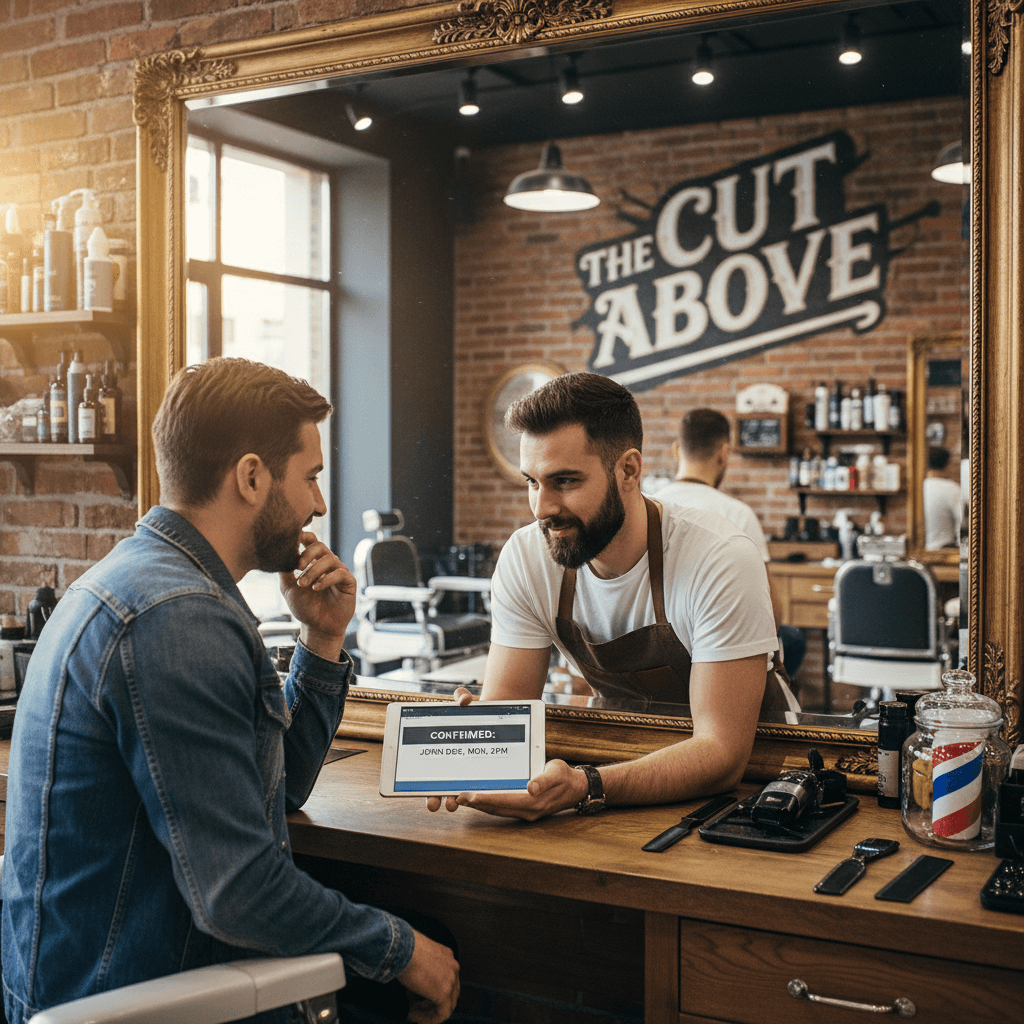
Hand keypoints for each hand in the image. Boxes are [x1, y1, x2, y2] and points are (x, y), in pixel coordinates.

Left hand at [279, 531, 356, 660]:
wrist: (317, 627)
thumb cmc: (304, 607)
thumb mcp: (288, 587)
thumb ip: (284, 570)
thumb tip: (278, 553)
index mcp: (313, 562)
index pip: (311, 541)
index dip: (303, 538)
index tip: (292, 545)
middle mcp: (327, 564)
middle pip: (320, 546)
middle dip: (307, 554)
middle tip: (297, 567)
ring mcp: (339, 572)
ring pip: (330, 559)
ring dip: (314, 570)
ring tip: (303, 584)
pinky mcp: (349, 582)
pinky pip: (340, 573)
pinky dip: (326, 579)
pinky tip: (316, 588)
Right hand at [396, 929, 459, 1023]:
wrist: (402, 948)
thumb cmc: (404, 948)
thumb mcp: (418, 956)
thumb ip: (422, 968)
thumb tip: (415, 984)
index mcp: (447, 956)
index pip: (446, 979)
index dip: (432, 990)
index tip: (419, 997)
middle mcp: (453, 966)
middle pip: (449, 993)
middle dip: (432, 1002)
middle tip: (417, 1007)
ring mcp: (451, 980)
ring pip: (447, 1005)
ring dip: (429, 1012)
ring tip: (413, 1013)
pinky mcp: (444, 993)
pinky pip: (442, 1013)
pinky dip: (429, 1019)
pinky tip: (414, 1016)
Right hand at [425, 689, 473, 813]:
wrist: (493, 718)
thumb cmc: (472, 713)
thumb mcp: (464, 702)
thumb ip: (461, 696)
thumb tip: (464, 701)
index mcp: (439, 750)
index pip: (427, 771)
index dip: (422, 785)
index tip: (424, 794)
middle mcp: (449, 765)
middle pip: (436, 787)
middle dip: (434, 798)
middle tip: (433, 804)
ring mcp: (465, 770)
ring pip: (455, 791)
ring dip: (452, 800)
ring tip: (453, 804)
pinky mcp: (480, 772)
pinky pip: (475, 787)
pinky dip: (473, 794)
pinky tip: (475, 797)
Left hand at [429, 759, 587, 820]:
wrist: (577, 788)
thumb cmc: (565, 776)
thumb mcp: (557, 772)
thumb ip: (544, 780)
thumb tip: (530, 787)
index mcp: (534, 802)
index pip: (503, 800)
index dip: (484, 799)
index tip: (467, 796)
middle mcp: (527, 810)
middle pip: (496, 808)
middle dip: (475, 804)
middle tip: (456, 797)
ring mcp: (525, 812)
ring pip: (497, 810)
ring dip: (480, 805)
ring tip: (461, 799)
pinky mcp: (524, 809)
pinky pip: (502, 808)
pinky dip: (489, 804)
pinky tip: (479, 798)